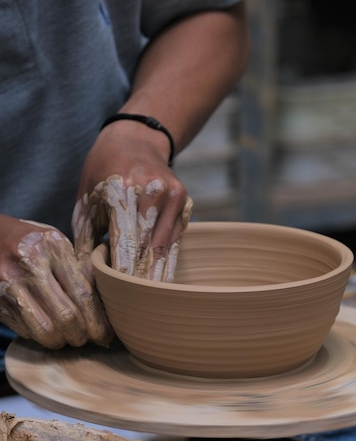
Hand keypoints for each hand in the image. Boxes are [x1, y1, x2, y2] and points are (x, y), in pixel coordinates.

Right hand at [0, 216, 112, 348]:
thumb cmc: (35, 241)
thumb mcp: (60, 243)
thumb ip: (82, 268)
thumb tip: (108, 302)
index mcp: (53, 248)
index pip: (83, 295)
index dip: (99, 322)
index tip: (107, 336)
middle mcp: (30, 267)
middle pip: (66, 317)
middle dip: (82, 336)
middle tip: (89, 339)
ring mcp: (9, 286)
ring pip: (44, 330)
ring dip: (62, 341)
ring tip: (69, 337)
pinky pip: (26, 331)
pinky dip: (41, 336)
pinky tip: (49, 330)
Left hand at [72, 120, 192, 280]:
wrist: (134, 138)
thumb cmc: (102, 170)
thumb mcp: (86, 199)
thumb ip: (86, 236)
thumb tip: (87, 275)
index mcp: (121, 188)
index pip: (126, 242)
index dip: (124, 272)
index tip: (122, 295)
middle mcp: (151, 190)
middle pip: (148, 247)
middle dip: (140, 276)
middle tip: (136, 302)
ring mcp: (172, 193)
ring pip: (165, 245)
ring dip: (156, 270)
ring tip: (149, 295)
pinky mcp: (184, 198)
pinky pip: (176, 235)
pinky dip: (166, 254)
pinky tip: (159, 272)